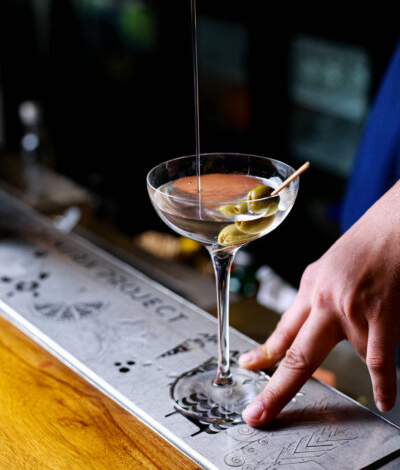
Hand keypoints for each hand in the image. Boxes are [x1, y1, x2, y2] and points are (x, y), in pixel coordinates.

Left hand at [239, 180, 399, 425]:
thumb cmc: (365, 245)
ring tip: (382, 323)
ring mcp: (349, 308)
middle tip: (256, 414)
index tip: (248, 369)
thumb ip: (318, 300)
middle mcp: (323, 300)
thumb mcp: (329, 268)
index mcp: (310, 288)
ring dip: (368, 350)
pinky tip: (383, 400)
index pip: (283, 330)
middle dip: (275, 390)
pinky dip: (383, 383)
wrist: (393, 223)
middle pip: (294, 355)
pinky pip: (378, 359)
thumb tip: (311, 329)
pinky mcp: (379, 314)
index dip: (264, 354)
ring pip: (352, 353)